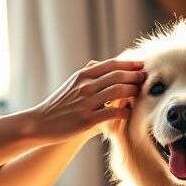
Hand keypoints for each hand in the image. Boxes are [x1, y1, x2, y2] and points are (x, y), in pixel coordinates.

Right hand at [30, 58, 145, 142]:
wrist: (40, 123)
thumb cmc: (60, 103)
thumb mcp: (72, 83)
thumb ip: (88, 73)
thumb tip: (104, 63)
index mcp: (83, 75)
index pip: (112, 65)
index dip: (130, 65)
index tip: (142, 66)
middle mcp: (85, 86)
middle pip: (118, 76)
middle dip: (135, 77)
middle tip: (146, 80)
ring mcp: (86, 103)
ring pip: (117, 92)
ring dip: (132, 92)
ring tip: (139, 94)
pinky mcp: (87, 120)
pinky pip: (112, 113)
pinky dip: (124, 112)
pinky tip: (128, 113)